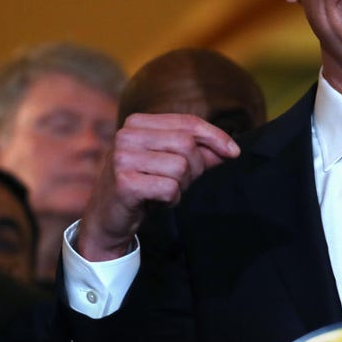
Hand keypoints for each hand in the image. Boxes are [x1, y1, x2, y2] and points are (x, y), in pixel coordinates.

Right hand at [77, 113, 239, 260]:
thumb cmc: (142, 186)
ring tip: (164, 191)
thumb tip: (230, 150)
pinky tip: (157, 201)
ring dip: (181, 185)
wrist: (107, 219)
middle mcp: (127, 135)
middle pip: (187, 145)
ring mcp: (122, 158)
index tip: (234, 152)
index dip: (215, 136)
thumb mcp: (170, 164)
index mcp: (138, 123)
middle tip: (182, 182)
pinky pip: (170, 188)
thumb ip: (198, 154)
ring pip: (181, 167)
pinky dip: (171, 199)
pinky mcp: (124, 183)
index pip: (187, 122)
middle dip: (196, 167)